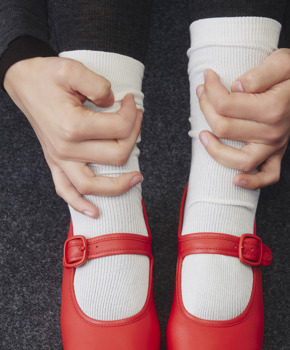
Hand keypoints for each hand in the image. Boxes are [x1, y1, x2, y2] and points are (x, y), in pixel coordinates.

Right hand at [4, 56, 142, 217]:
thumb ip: (98, 85)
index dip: (131, 113)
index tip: (130, 101)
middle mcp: (66, 148)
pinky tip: (95, 212)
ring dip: (119, 186)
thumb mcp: (72, 68)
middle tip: (134, 120)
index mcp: (73, 125)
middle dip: (133, 137)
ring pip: (94, 186)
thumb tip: (114, 102)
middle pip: (115, 156)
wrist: (23, 83)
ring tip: (137, 178)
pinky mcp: (55, 163)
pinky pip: (66, 191)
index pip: (119, 129)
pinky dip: (80, 204)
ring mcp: (59, 159)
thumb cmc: (46, 76)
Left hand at [196, 48, 289, 188]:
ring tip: (202, 134)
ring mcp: (274, 146)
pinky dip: (252, 182)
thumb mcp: (281, 61)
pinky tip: (235, 180)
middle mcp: (273, 132)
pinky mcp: (276, 154)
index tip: (208, 77)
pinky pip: (268, 176)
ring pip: (239, 160)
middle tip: (202, 92)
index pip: (226, 104)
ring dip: (215, 150)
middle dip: (206, 108)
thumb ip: (258, 74)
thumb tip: (237, 88)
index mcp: (272, 108)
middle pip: (225, 128)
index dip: (211, 90)